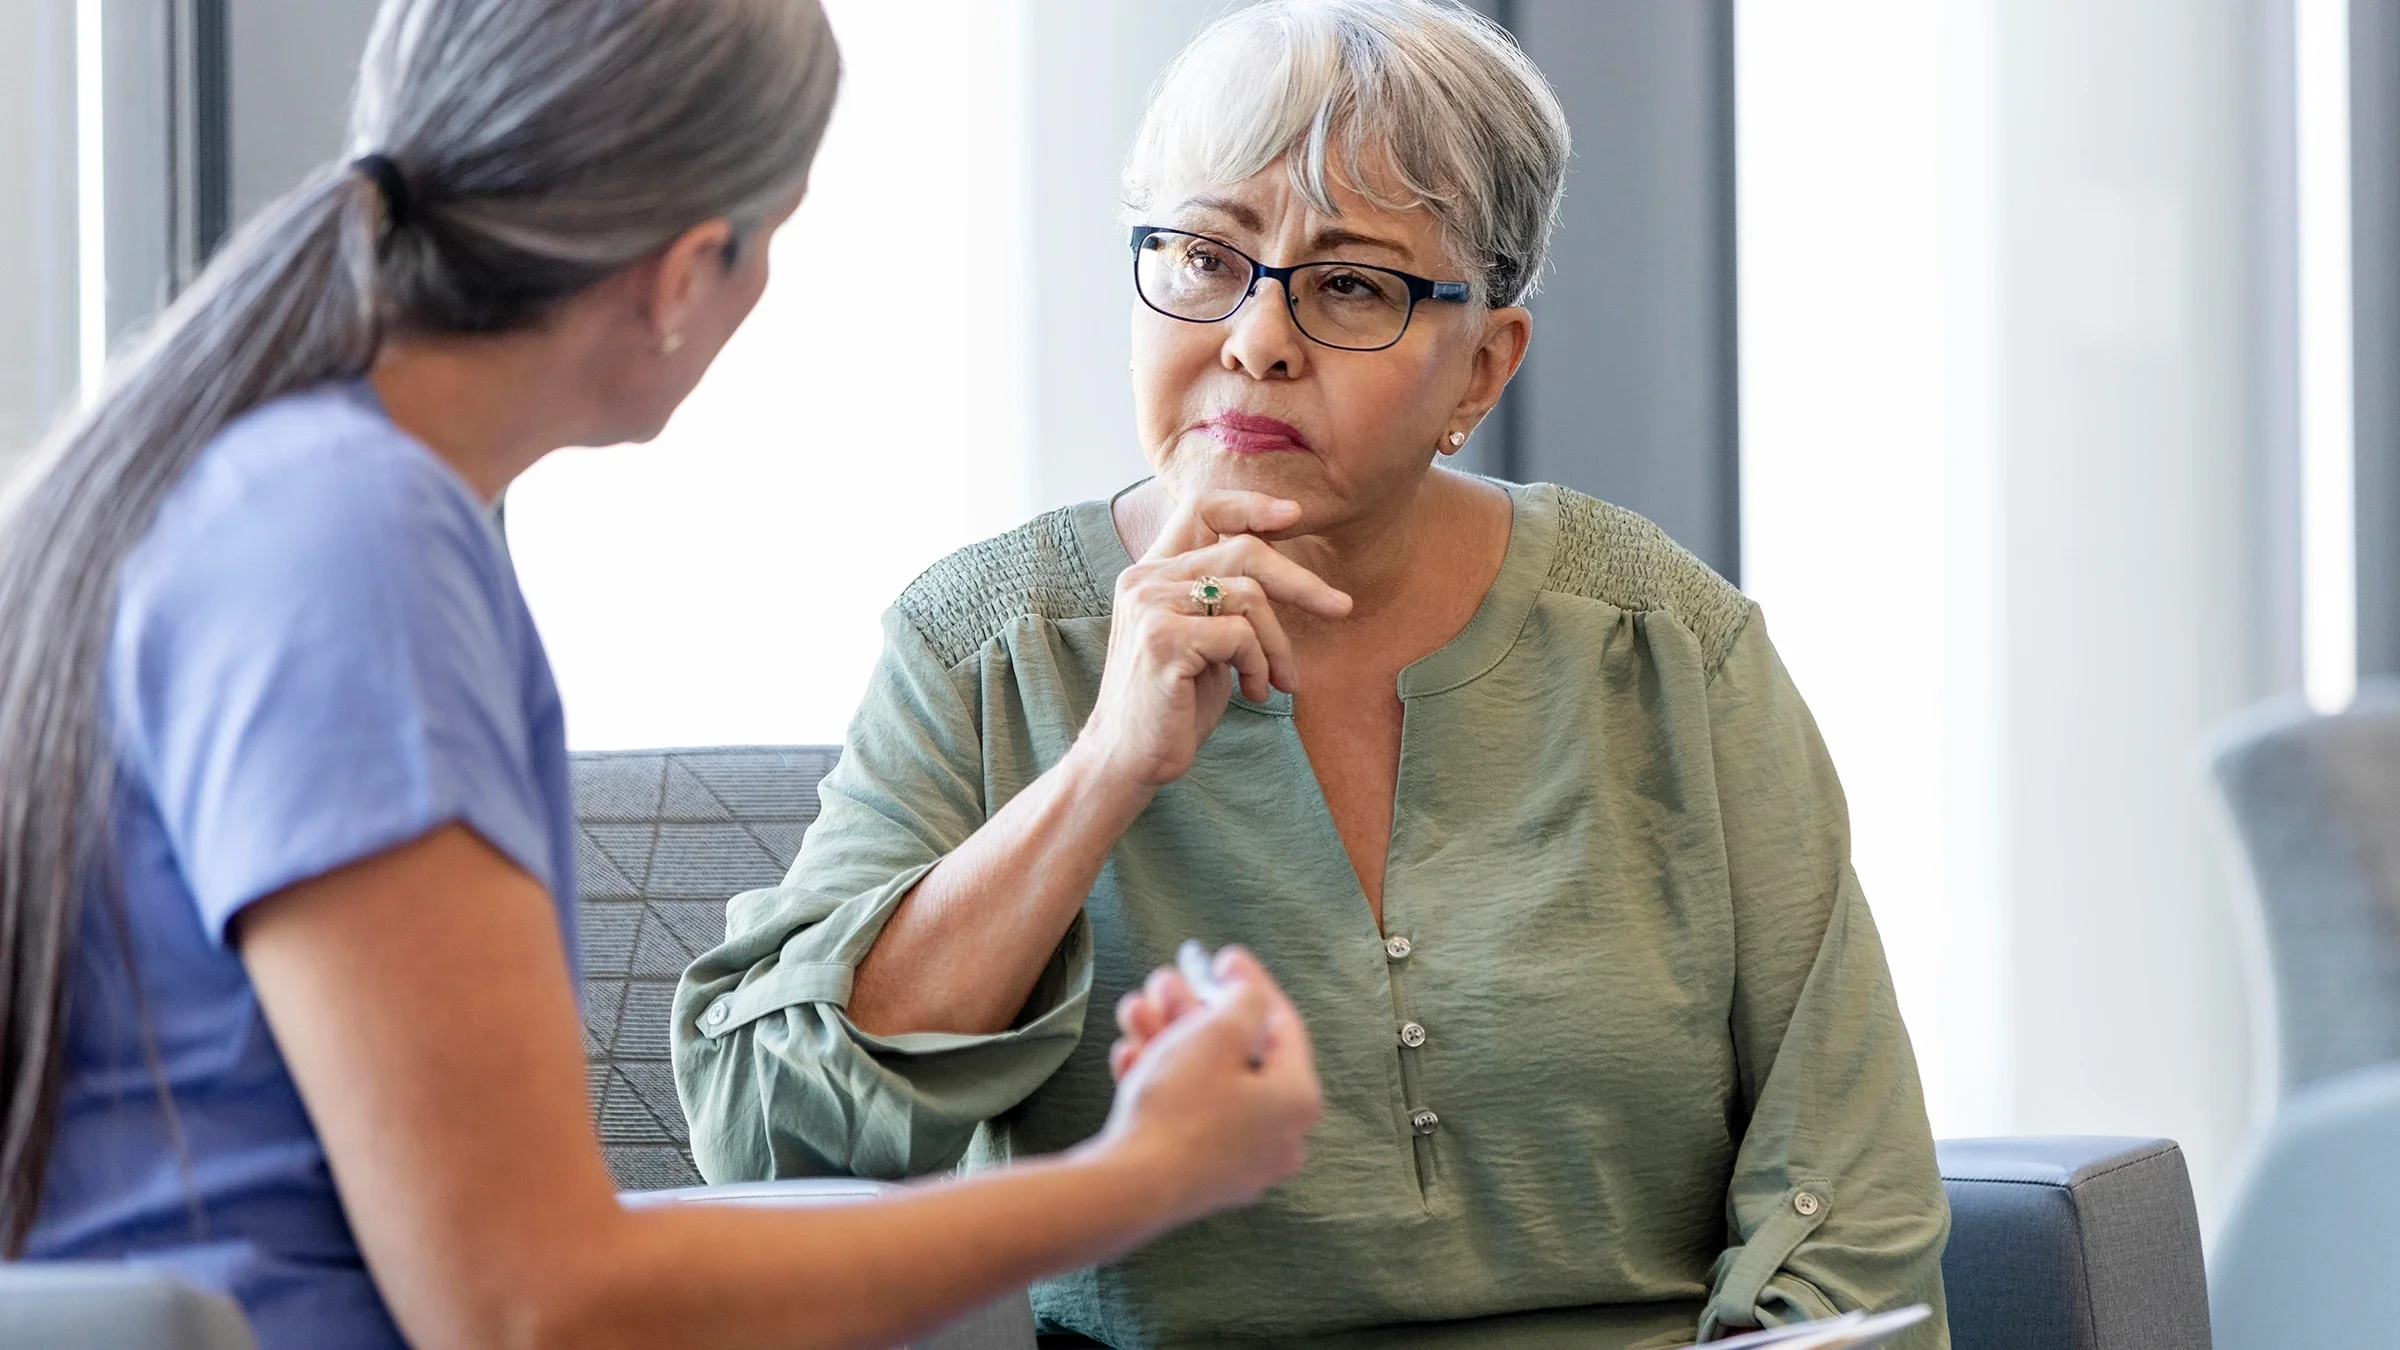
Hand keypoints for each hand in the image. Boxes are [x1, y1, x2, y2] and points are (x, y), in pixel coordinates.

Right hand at [1077, 491, 1350, 787]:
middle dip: (1300, 581)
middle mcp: (1144, 579)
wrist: (1129, 760)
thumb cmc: (1175, 704)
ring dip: (1278, 644)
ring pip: (1249, 596)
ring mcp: (1150, 606)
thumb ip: (1227, 600)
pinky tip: (1254, 692)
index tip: (1294, 515)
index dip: (1250, 505)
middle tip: (1340, 608)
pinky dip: (1260, 666)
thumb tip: (1288, 571)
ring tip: (1279, 680)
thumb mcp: (1205, 640)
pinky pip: (1240, 635)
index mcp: (1152, 572)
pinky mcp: (1163, 640)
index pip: (1200, 507)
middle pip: (1243, 549)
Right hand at [1089, 948, 1323, 1224]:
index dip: (1250, 982)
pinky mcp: (1202, 1176)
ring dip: (1169, 1040)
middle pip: (1238, 1054)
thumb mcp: (1218, 1034)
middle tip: (1166, 982)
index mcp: (1299, 1100)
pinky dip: (1161, 1081)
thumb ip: (1245, 1000)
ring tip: (1135, 1009)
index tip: (1222, 956)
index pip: (1282, 1025)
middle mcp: (1280, 1135)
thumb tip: (1251, 993)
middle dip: (1194, 1012)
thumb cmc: (1183, 1107)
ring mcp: (1241, 1161)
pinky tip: (1128, 1055)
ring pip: (1206, 1082)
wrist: (1132, 1187)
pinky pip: (1187, 1114)